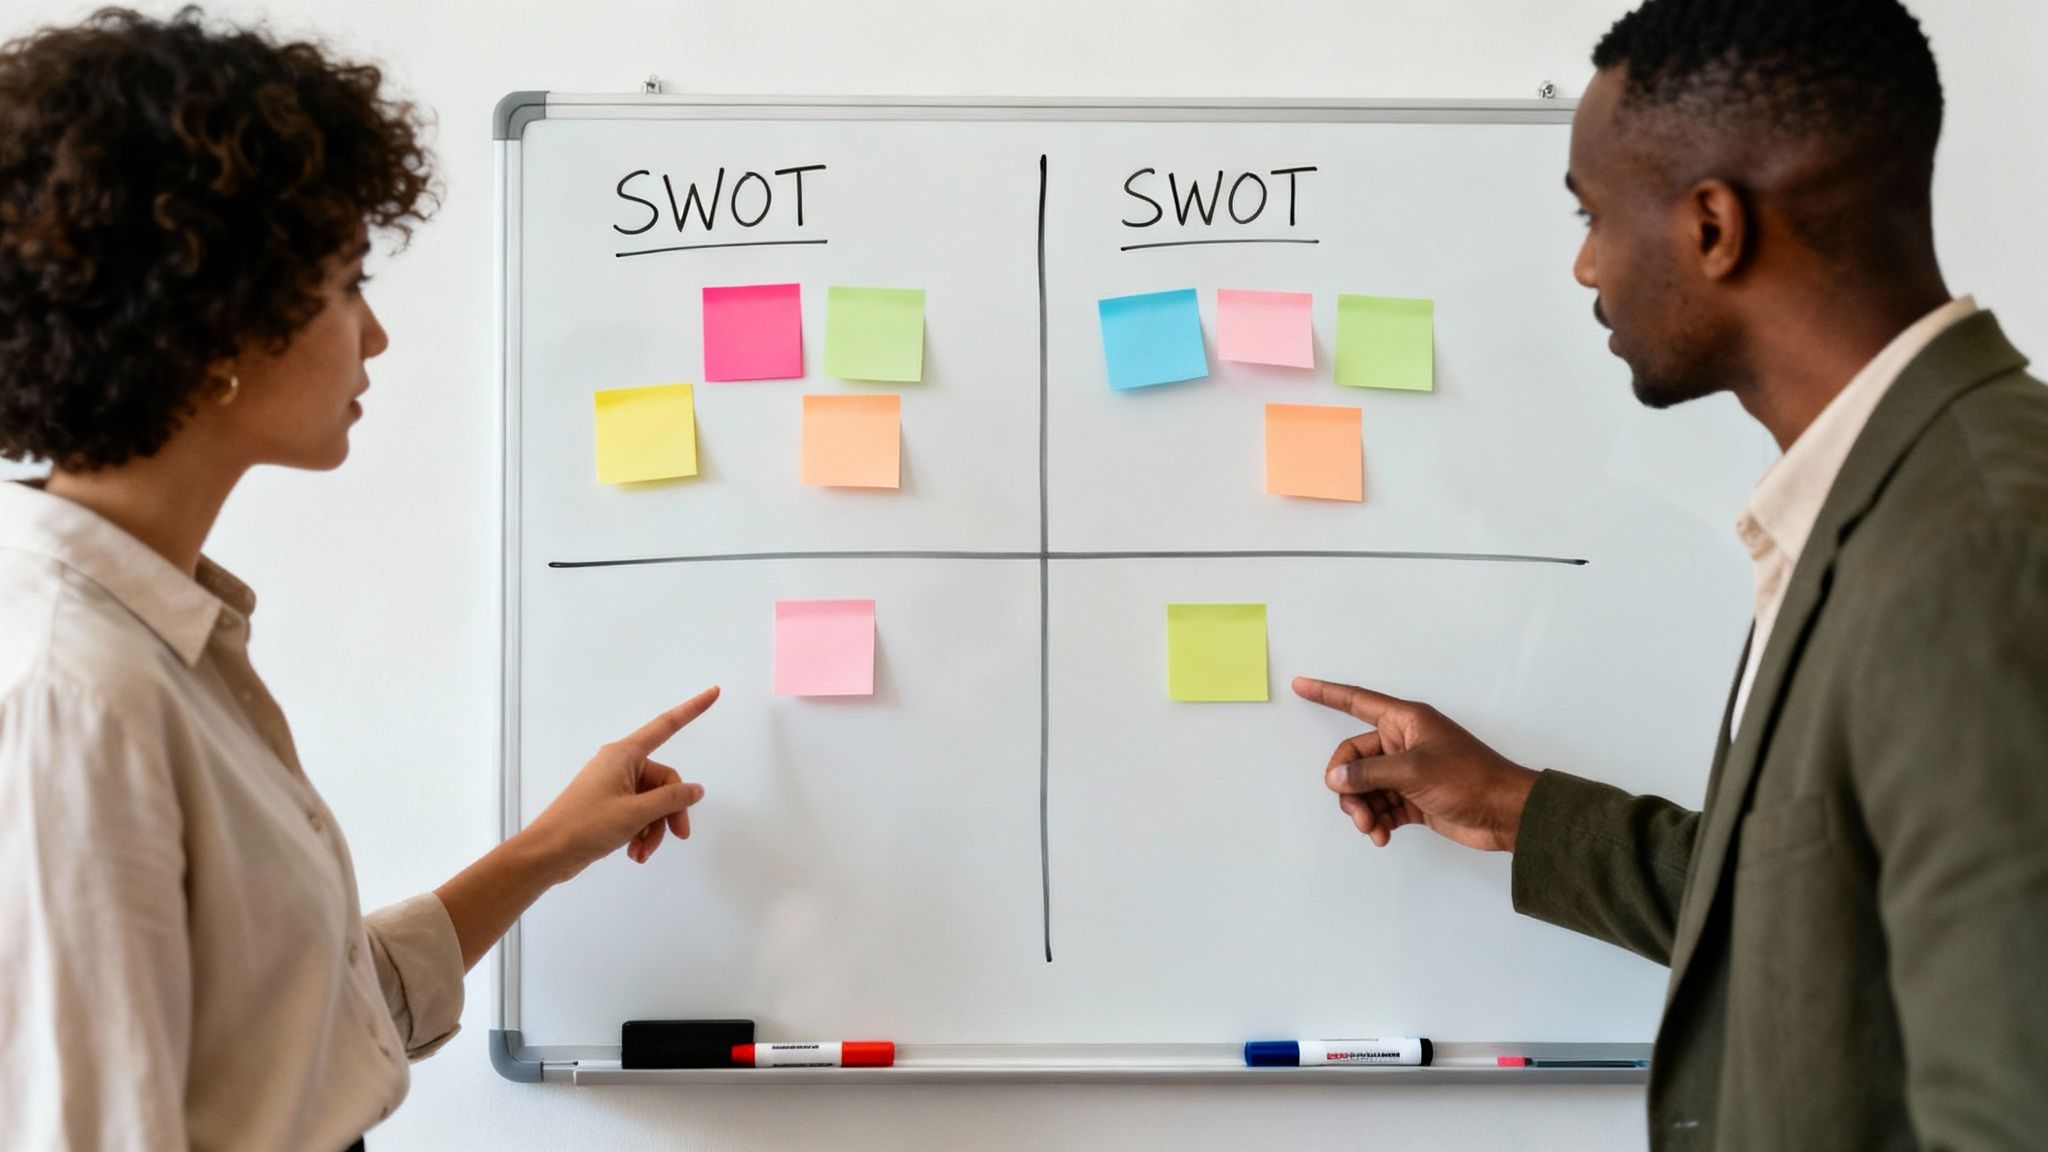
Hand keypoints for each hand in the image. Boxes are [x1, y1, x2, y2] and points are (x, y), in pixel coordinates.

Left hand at [525, 686, 718, 881]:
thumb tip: (695, 790)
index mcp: (624, 755)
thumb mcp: (636, 813)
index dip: (692, 709)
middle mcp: (619, 765)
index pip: (666, 726)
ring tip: (643, 852)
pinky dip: (640, 833)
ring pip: (652, 803)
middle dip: (670, 812)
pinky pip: (637, 814)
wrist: (547, 853)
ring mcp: (613, 786)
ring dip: (653, 829)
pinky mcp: (607, 806)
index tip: (713, 692)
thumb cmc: (585, 826)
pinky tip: (634, 852)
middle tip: (677, 836)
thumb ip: (671, 799)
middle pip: (663, 781)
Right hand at [1292, 676, 1538, 851]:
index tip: (1300, 685)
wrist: (1506, 814)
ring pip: (1366, 786)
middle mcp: (1403, 743)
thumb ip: (1368, 773)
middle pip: (1355, 758)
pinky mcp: (1414, 798)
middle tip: (1356, 812)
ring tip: (1371, 829)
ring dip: (1363, 809)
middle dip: (1348, 786)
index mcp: (1405, 721)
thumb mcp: (1414, 771)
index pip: (1357, 701)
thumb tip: (1335, 777)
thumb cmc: (1468, 779)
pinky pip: (1382, 806)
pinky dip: (1377, 821)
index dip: (1327, 693)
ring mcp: (1408, 772)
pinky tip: (1382, 836)